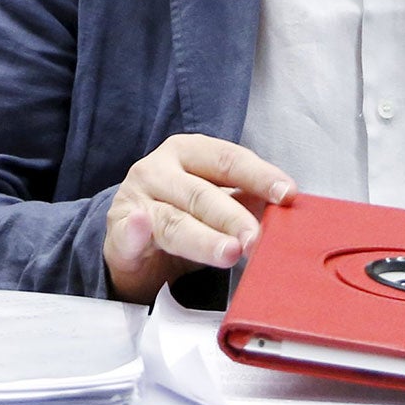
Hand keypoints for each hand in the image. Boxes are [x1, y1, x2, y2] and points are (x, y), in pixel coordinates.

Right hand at [103, 134, 294, 304]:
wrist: (131, 244)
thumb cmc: (180, 215)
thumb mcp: (214, 202)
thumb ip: (246, 201)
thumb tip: (288, 209)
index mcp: (188, 152)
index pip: (227, 159)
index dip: (259, 176)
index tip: (288, 194)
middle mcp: (159, 169)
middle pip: (201, 193)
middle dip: (234, 217)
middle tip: (258, 238)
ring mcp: (136, 199)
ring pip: (174, 220)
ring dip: (203, 238)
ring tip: (230, 251)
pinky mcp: (117, 230)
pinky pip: (127, 233)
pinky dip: (134, 231)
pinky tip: (140, 227)